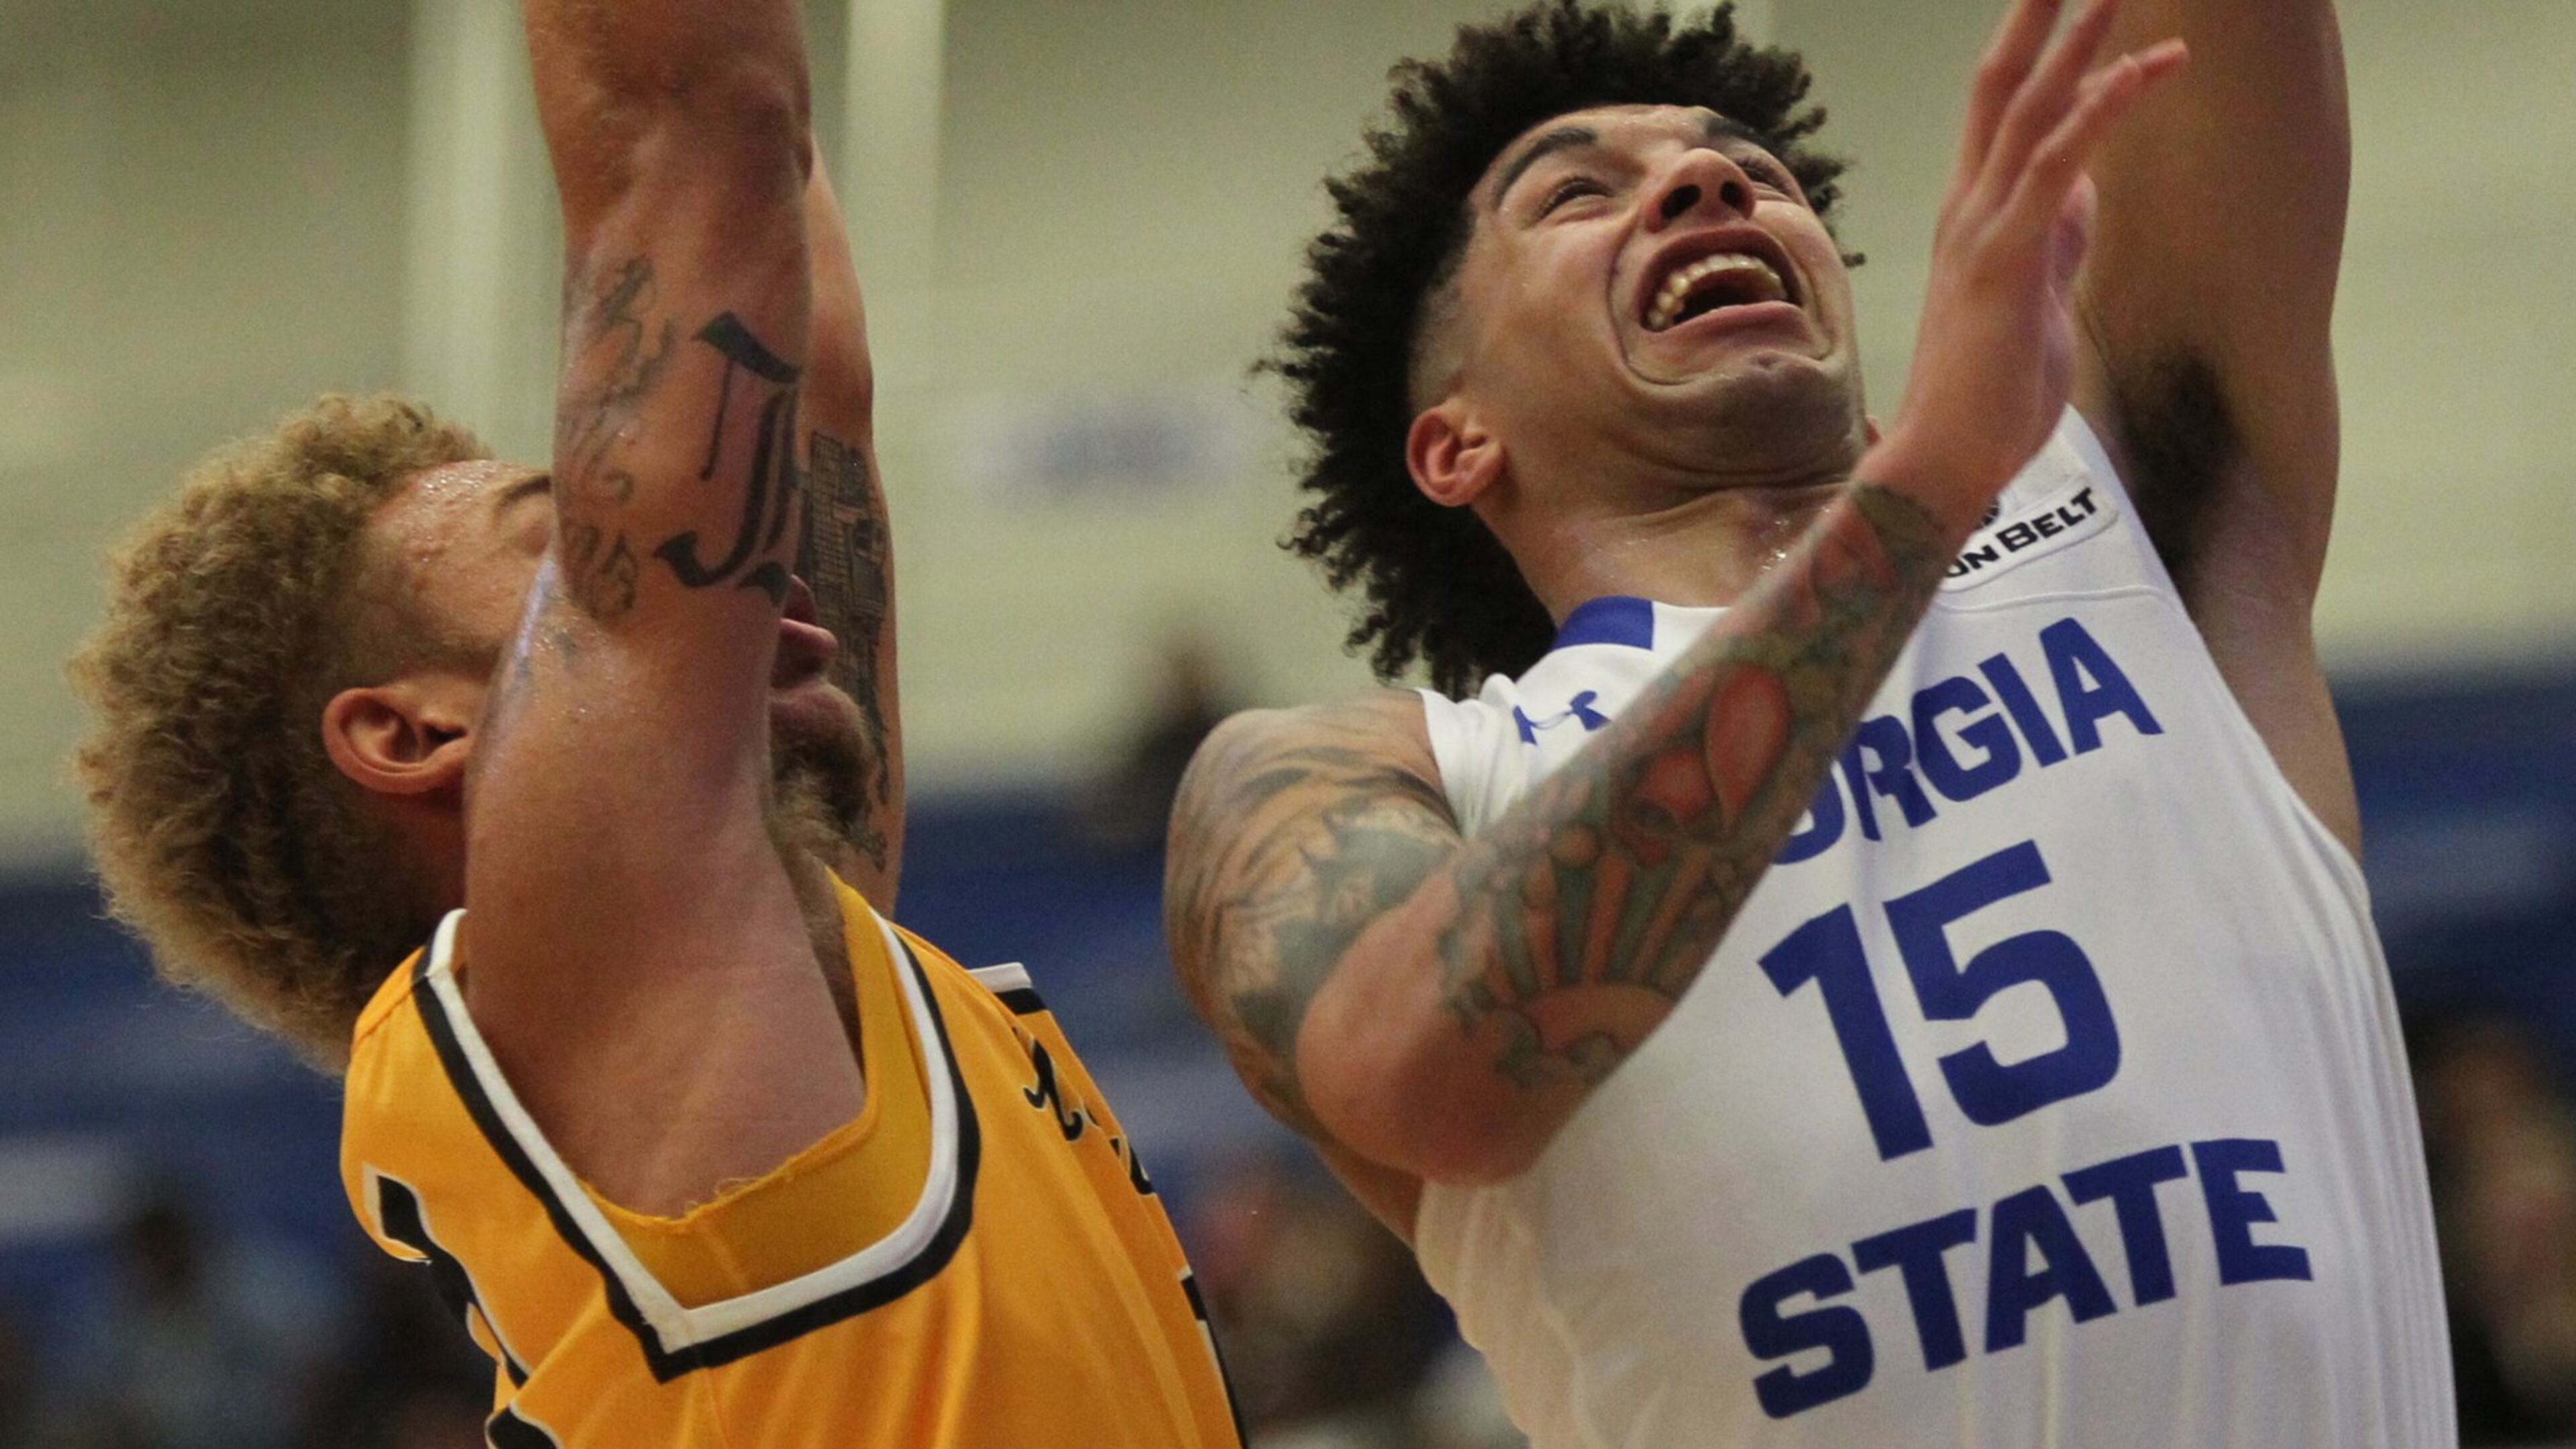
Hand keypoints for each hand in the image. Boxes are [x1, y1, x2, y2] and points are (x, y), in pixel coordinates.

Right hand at [1866, 0, 2187, 535]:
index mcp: (1973, 213)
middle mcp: (1968, 205)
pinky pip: (2055, 168)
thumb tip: (2084, 187)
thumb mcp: (2037, 296)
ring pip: (2030, 111)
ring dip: (2079, 43)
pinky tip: (2135, 71)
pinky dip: (2096, 114)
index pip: (2002, 106)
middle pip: (2004, 84)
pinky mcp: (2007, 258)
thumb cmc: (1990, 392)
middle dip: (2044, 15)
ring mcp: (1982, 228)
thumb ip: (2058, 237)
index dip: (2038, 45)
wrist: (1944, 457)